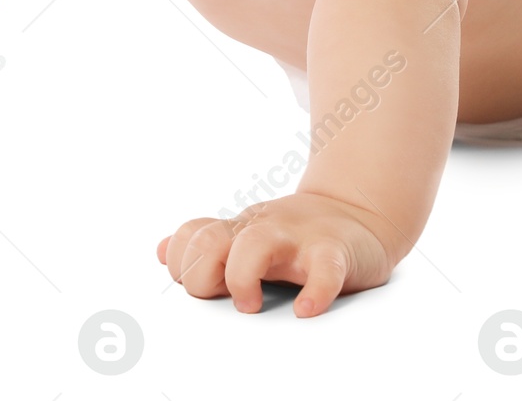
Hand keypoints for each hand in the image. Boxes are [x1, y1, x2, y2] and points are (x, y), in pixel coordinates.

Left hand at [156, 191, 395, 316]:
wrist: (359, 212)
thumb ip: (207, 244)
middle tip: (223, 298)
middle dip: (200, 275)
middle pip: (208, 240)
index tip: (203, 287)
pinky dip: (314, 292)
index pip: (189, 237)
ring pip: (255, 244)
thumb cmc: (298, 234)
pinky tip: (306, 309)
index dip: (182, 264)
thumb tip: (163, 251)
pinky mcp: (334, 252)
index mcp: (239, 231)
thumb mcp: (248, 234)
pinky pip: (325, 270)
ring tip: (250, 304)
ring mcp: (297, 239)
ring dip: (242, 278)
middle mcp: (261, 231)